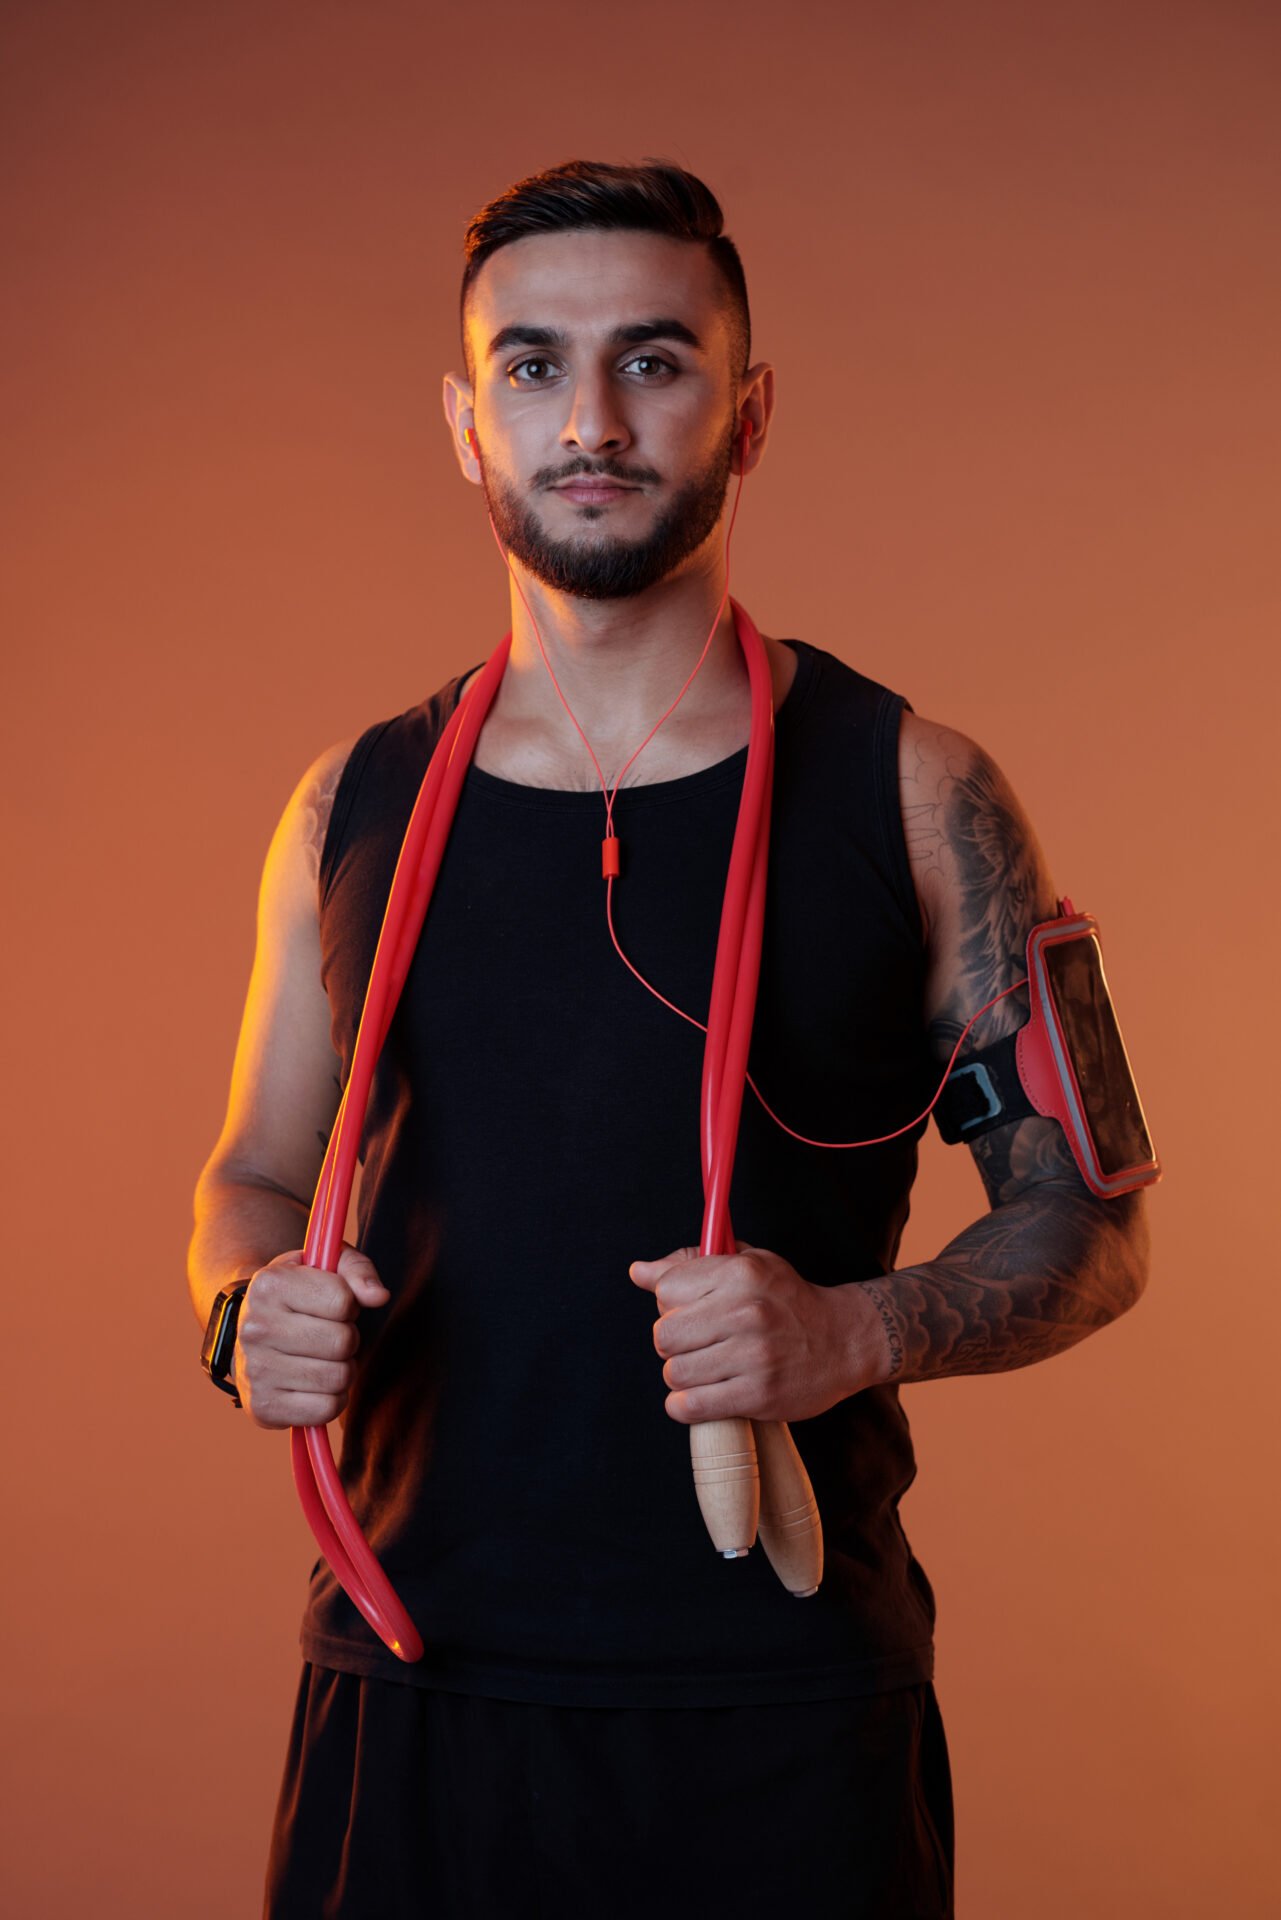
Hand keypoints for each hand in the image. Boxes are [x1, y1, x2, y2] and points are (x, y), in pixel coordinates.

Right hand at [234, 1243, 389, 1429]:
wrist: (251, 1332)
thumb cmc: (298, 1294)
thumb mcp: (325, 1265)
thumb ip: (358, 1270)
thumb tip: (379, 1296)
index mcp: (269, 1285)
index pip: (343, 1301)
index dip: (349, 1305)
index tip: (331, 1306)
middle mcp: (255, 1328)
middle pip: (342, 1342)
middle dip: (348, 1339)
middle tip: (330, 1335)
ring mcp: (255, 1370)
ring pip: (338, 1377)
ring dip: (343, 1369)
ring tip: (323, 1358)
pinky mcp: (263, 1406)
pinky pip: (326, 1409)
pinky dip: (332, 1399)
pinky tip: (315, 1384)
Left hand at [628, 1241, 891, 1424]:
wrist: (845, 1340)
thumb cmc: (788, 1300)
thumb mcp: (748, 1265)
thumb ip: (692, 1265)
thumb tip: (638, 1272)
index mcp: (740, 1273)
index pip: (666, 1289)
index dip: (671, 1303)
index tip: (689, 1311)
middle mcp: (746, 1311)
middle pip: (664, 1334)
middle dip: (672, 1343)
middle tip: (695, 1345)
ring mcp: (753, 1355)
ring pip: (675, 1372)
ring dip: (682, 1376)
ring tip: (705, 1371)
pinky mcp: (758, 1394)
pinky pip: (692, 1405)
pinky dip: (685, 1406)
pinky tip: (699, 1398)